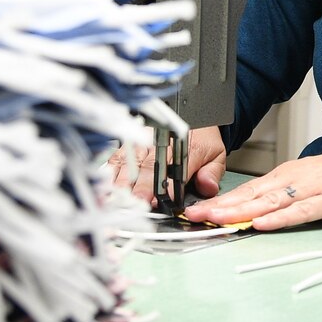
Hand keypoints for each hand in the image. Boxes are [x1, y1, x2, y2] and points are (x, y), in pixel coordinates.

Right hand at [102, 126, 227, 206]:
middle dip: (139, 187)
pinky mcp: (132, 142)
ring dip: (122, 181)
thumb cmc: (202, 140)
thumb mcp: (216, 154)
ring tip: (115, 198)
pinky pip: (119, 155)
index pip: (176, 169)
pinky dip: (111, 169)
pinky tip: (104, 183)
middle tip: (132, 204)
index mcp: (187, 147)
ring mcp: (145, 141)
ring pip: (131, 161)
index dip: (165, 186)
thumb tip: (207, 186)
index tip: (156, 200)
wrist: (195, 117)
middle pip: (148, 166)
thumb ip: (212, 172)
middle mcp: (163, 144)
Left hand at [180, 146, 321, 231]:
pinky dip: (280, 218)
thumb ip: (278, 196)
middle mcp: (290, 180)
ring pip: (269, 202)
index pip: (245, 190)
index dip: (219, 200)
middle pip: (250, 194)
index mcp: (283, 176)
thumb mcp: (302, 182)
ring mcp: (309, 190)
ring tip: (217, 219)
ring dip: (241, 211)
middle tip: (195, 215)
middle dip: (221, 206)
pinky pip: (301, 212)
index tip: (196, 210)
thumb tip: (251, 211)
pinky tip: (262, 223)